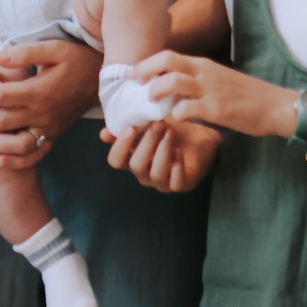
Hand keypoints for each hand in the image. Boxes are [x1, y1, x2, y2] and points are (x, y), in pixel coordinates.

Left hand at [0, 39, 99, 171]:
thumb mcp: (54, 48)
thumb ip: (24, 52)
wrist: (102, 78)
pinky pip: (32, 156)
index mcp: (39, 92)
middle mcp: (41, 114)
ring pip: (12, 145)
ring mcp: (47, 128)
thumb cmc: (76, 59)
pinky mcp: (52, 135)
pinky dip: (14, 161)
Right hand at [102, 119, 221, 191]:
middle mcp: (144, 172)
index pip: (116, 161)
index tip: (130, 128)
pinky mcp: (181, 184)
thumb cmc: (172, 127)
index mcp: (132, 157)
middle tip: (158, 124)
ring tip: (171, 133)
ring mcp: (162, 181)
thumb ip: (128, 126)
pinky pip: (175, 182)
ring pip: (155, 174)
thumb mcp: (149, 122)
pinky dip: (177, 166)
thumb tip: (104, 134)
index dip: (120, 147)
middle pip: (136, 165)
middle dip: (146, 143)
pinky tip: (180, 152)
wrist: (202, 133)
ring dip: (163, 150)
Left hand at [136, 50, 297, 139]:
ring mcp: (210, 90)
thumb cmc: (247, 95)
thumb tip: (171, 87)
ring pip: (172, 82)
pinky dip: (175, 114)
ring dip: (157, 91)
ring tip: (152, 103)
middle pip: (166, 61)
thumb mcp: (218, 79)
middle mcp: (204, 72)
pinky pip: (186, 109)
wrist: (275, 106)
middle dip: (145, 71)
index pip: (168, 55)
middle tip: (136, 85)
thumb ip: (197, 80)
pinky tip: (175, 120)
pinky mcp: (217, 109)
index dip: (147, 63)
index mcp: (203, 65)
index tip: (135, 75)